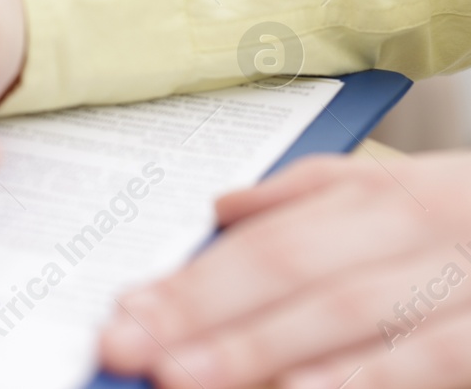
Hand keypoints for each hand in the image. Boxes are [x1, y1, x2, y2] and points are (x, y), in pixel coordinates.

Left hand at [101, 152, 470, 388]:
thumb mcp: (411, 193)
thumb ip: (315, 197)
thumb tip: (222, 208)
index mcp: (391, 198)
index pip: (269, 241)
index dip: (192, 279)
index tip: (127, 310)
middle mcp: (424, 233)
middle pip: (294, 276)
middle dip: (204, 318)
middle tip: (132, 347)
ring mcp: (467, 287)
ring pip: (351, 318)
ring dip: (264, 353)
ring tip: (189, 378)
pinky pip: (428, 361)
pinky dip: (364, 380)